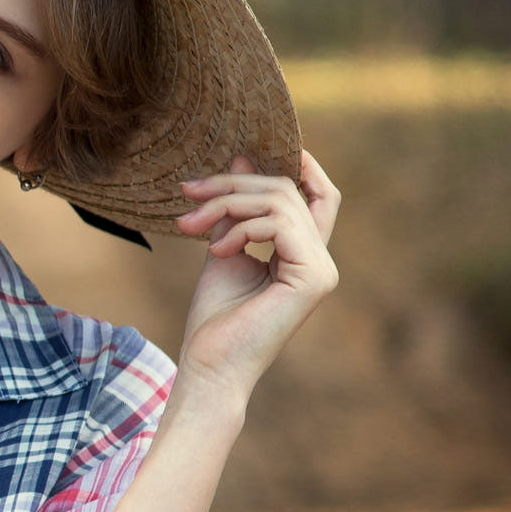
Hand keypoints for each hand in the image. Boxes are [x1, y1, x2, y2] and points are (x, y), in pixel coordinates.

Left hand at [173, 151, 340, 399]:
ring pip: (279, 202)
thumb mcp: (222, 249)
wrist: (210, 365)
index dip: (301, 164)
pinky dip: (240, 228)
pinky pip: (279, 224)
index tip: (255, 146)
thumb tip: (243, 158)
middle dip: (232, 184)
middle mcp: (322, 261)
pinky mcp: (314, 278)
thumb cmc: (214, 319)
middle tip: (188, 192)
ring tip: (189, 224)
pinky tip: (216, 250)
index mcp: (304, 255)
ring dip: (226, 203)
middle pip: (286, 191)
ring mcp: (323, 270)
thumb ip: (235, 210)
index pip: (318, 196)